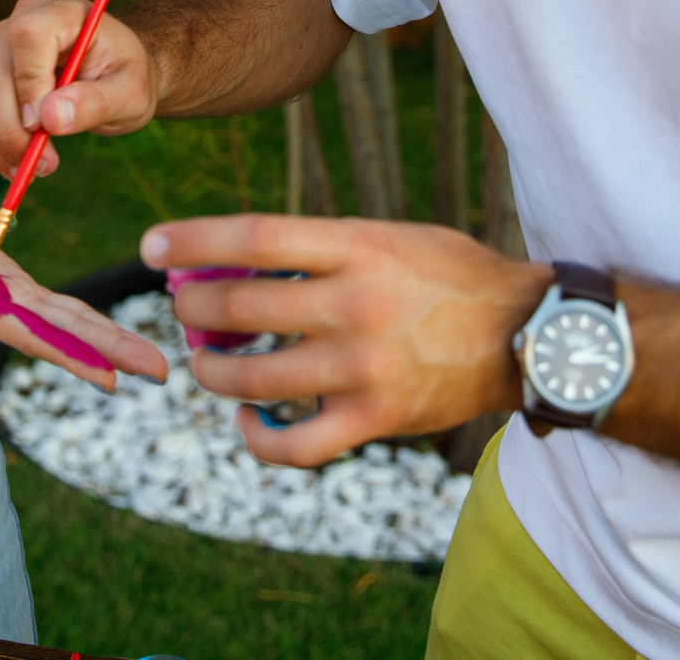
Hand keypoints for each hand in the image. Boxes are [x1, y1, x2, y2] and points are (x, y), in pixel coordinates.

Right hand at [0, 0, 159, 179]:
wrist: (115, 73)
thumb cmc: (127, 77)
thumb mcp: (130, 94)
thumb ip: (95, 103)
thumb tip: (50, 119)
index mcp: (66, 12)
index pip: (28, 36)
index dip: (29, 84)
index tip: (44, 128)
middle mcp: (25, 18)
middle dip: (12, 128)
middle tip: (42, 165)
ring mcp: (3, 42)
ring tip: (34, 170)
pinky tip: (18, 163)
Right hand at [0, 206, 168, 391]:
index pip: (40, 336)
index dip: (75, 356)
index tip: (114, 379)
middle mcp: (5, 309)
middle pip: (67, 334)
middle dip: (114, 352)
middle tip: (163, 373)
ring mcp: (10, 299)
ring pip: (68, 321)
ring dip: (108, 340)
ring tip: (151, 360)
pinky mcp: (9, 282)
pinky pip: (56, 305)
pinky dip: (84, 318)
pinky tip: (106, 330)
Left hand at [144, 214, 549, 467]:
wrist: (528, 334)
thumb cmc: (449, 276)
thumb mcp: (388, 236)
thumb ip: (321, 246)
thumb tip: (231, 261)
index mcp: (357, 245)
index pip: (253, 237)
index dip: (191, 241)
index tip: (151, 246)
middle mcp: (354, 304)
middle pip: (237, 307)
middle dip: (192, 310)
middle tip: (184, 309)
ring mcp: (363, 367)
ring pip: (252, 379)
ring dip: (212, 371)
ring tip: (207, 362)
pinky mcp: (375, 419)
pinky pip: (294, 444)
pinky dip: (257, 438)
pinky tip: (247, 422)